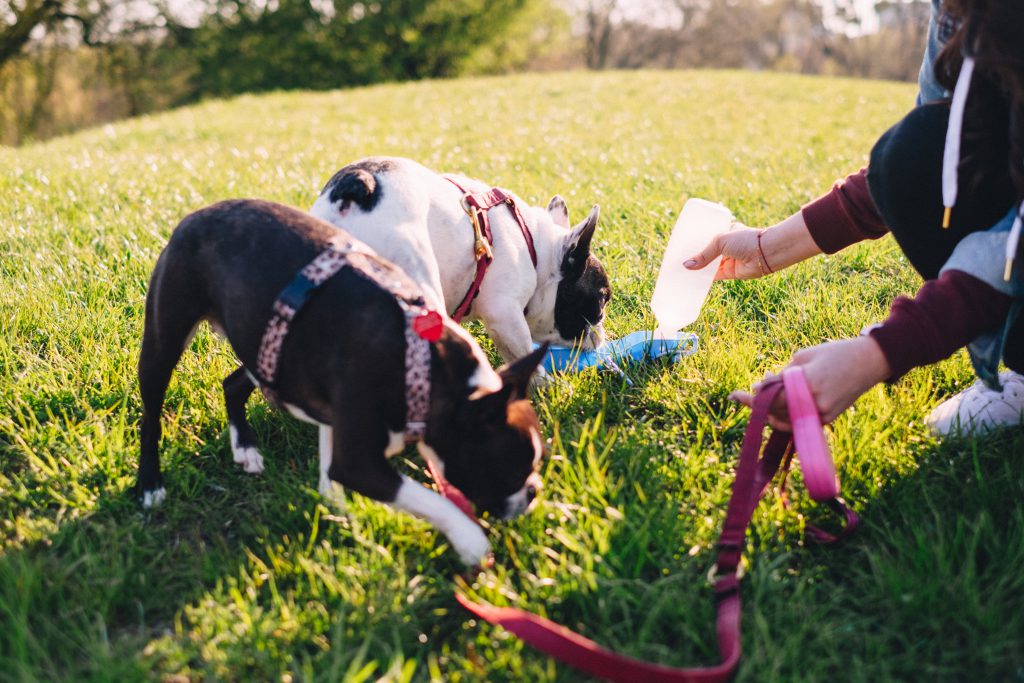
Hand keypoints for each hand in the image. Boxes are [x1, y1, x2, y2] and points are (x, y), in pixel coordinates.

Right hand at [683, 222, 767, 279]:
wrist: (765, 254)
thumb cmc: (746, 240)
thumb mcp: (720, 242)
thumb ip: (704, 255)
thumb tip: (686, 265)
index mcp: (726, 232)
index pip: (707, 237)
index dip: (696, 241)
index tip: (682, 245)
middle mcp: (727, 246)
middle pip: (707, 252)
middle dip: (695, 256)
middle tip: (678, 259)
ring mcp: (728, 260)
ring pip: (709, 265)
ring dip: (698, 268)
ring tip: (682, 270)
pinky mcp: (730, 273)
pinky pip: (714, 276)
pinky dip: (705, 278)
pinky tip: (693, 279)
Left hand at [729, 336, 891, 428]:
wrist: (868, 363)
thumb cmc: (834, 353)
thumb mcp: (803, 357)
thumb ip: (781, 375)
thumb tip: (762, 388)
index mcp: (806, 384)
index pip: (770, 398)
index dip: (751, 397)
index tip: (734, 395)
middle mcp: (813, 404)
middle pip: (774, 411)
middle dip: (760, 401)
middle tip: (755, 387)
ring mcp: (821, 415)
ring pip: (784, 420)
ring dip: (771, 409)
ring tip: (771, 388)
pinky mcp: (826, 420)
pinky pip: (797, 423)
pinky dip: (784, 416)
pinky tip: (780, 402)